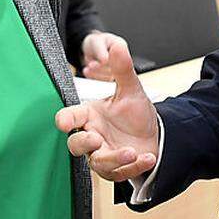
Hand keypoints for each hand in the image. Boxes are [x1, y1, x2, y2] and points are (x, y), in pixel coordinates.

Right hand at [55, 40, 158, 180]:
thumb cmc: (134, 113)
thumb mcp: (131, 90)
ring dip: (113, 159)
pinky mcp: (117, 169)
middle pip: (76, 144)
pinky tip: (146, 157)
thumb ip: (122, 69)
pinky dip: (133, 167)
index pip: (71, 117)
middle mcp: (93, 136)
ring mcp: (103, 155)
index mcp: (90, 116)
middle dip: (82, 142)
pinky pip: (120, 173)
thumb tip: (118, 45)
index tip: (64, 122)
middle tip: (94, 137)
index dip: (65, 120)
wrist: (153, 133)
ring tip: (130, 151)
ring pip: (97, 163)